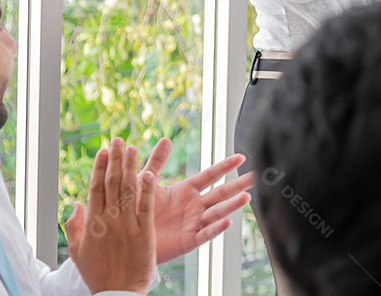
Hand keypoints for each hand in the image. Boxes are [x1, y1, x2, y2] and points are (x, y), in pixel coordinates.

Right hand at [66, 138, 156, 295]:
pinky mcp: (143, 231)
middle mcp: (108, 219)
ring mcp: (126, 224)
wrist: (116, 293)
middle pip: (111, 183)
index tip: (102, 151)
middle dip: (114, 159)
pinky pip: (145, 206)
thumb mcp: (78, 252)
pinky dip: (147, 189)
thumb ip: (74, 227)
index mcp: (92, 223)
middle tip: (117, 140)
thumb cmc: (98, 274)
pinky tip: (149, 173)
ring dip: (130, 166)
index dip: (99, 167)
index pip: (95, 188)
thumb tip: (75, 205)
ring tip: (132, 148)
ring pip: (128, 189)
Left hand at [138, 138, 255, 264]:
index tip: (241, 157)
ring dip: (231, 206)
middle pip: (220, 193)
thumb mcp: (147, 182)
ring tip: (246, 197)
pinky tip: (227, 222)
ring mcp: (193, 223)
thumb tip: (166, 139)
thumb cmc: (137, 208)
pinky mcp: (188, 241)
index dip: (225, 166)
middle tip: (254, 177)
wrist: (126, 237)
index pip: (210, 175)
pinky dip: (215, 229)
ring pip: (217, 213)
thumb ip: (157, 162)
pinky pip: (204, 234)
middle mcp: (194, 206)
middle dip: (237, 185)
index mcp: (186, 190)